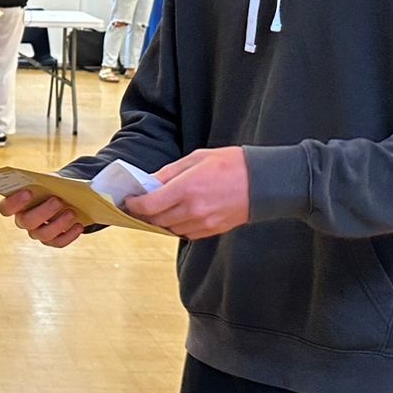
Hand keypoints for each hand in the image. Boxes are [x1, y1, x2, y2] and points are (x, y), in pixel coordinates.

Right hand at [0, 189, 86, 247]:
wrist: (62, 194)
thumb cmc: (50, 186)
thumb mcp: (46, 181)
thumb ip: (45, 183)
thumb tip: (56, 184)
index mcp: (16, 205)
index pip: (5, 208)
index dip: (14, 202)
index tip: (28, 192)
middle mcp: (23, 221)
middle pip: (26, 222)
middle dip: (43, 212)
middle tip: (57, 201)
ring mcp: (36, 232)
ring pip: (43, 234)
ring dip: (59, 224)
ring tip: (72, 212)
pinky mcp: (51, 241)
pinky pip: (58, 242)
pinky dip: (69, 234)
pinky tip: (79, 225)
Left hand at [124, 146, 248, 240]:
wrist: (263, 181)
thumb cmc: (231, 164)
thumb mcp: (196, 158)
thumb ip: (169, 173)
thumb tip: (149, 183)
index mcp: (186, 189)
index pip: (149, 206)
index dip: (134, 205)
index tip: (129, 200)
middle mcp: (192, 209)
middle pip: (156, 220)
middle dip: (144, 213)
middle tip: (139, 205)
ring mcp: (203, 223)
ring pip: (170, 229)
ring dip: (161, 221)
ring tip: (160, 209)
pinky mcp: (212, 230)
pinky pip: (186, 234)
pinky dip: (177, 226)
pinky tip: (178, 215)